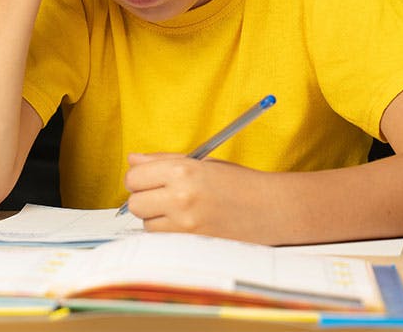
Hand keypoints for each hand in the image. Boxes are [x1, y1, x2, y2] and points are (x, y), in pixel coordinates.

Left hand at [124, 153, 283, 243]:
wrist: (269, 208)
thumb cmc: (237, 182)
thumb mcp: (202, 162)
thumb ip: (164, 161)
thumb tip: (132, 159)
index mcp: (183, 170)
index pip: (134, 177)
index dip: (138, 177)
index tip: (148, 178)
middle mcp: (181, 197)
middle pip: (134, 203)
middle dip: (144, 198)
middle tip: (164, 194)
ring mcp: (185, 224)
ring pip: (146, 224)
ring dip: (156, 218)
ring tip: (181, 210)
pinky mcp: (191, 244)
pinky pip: (162, 239)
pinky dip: (168, 232)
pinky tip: (187, 223)